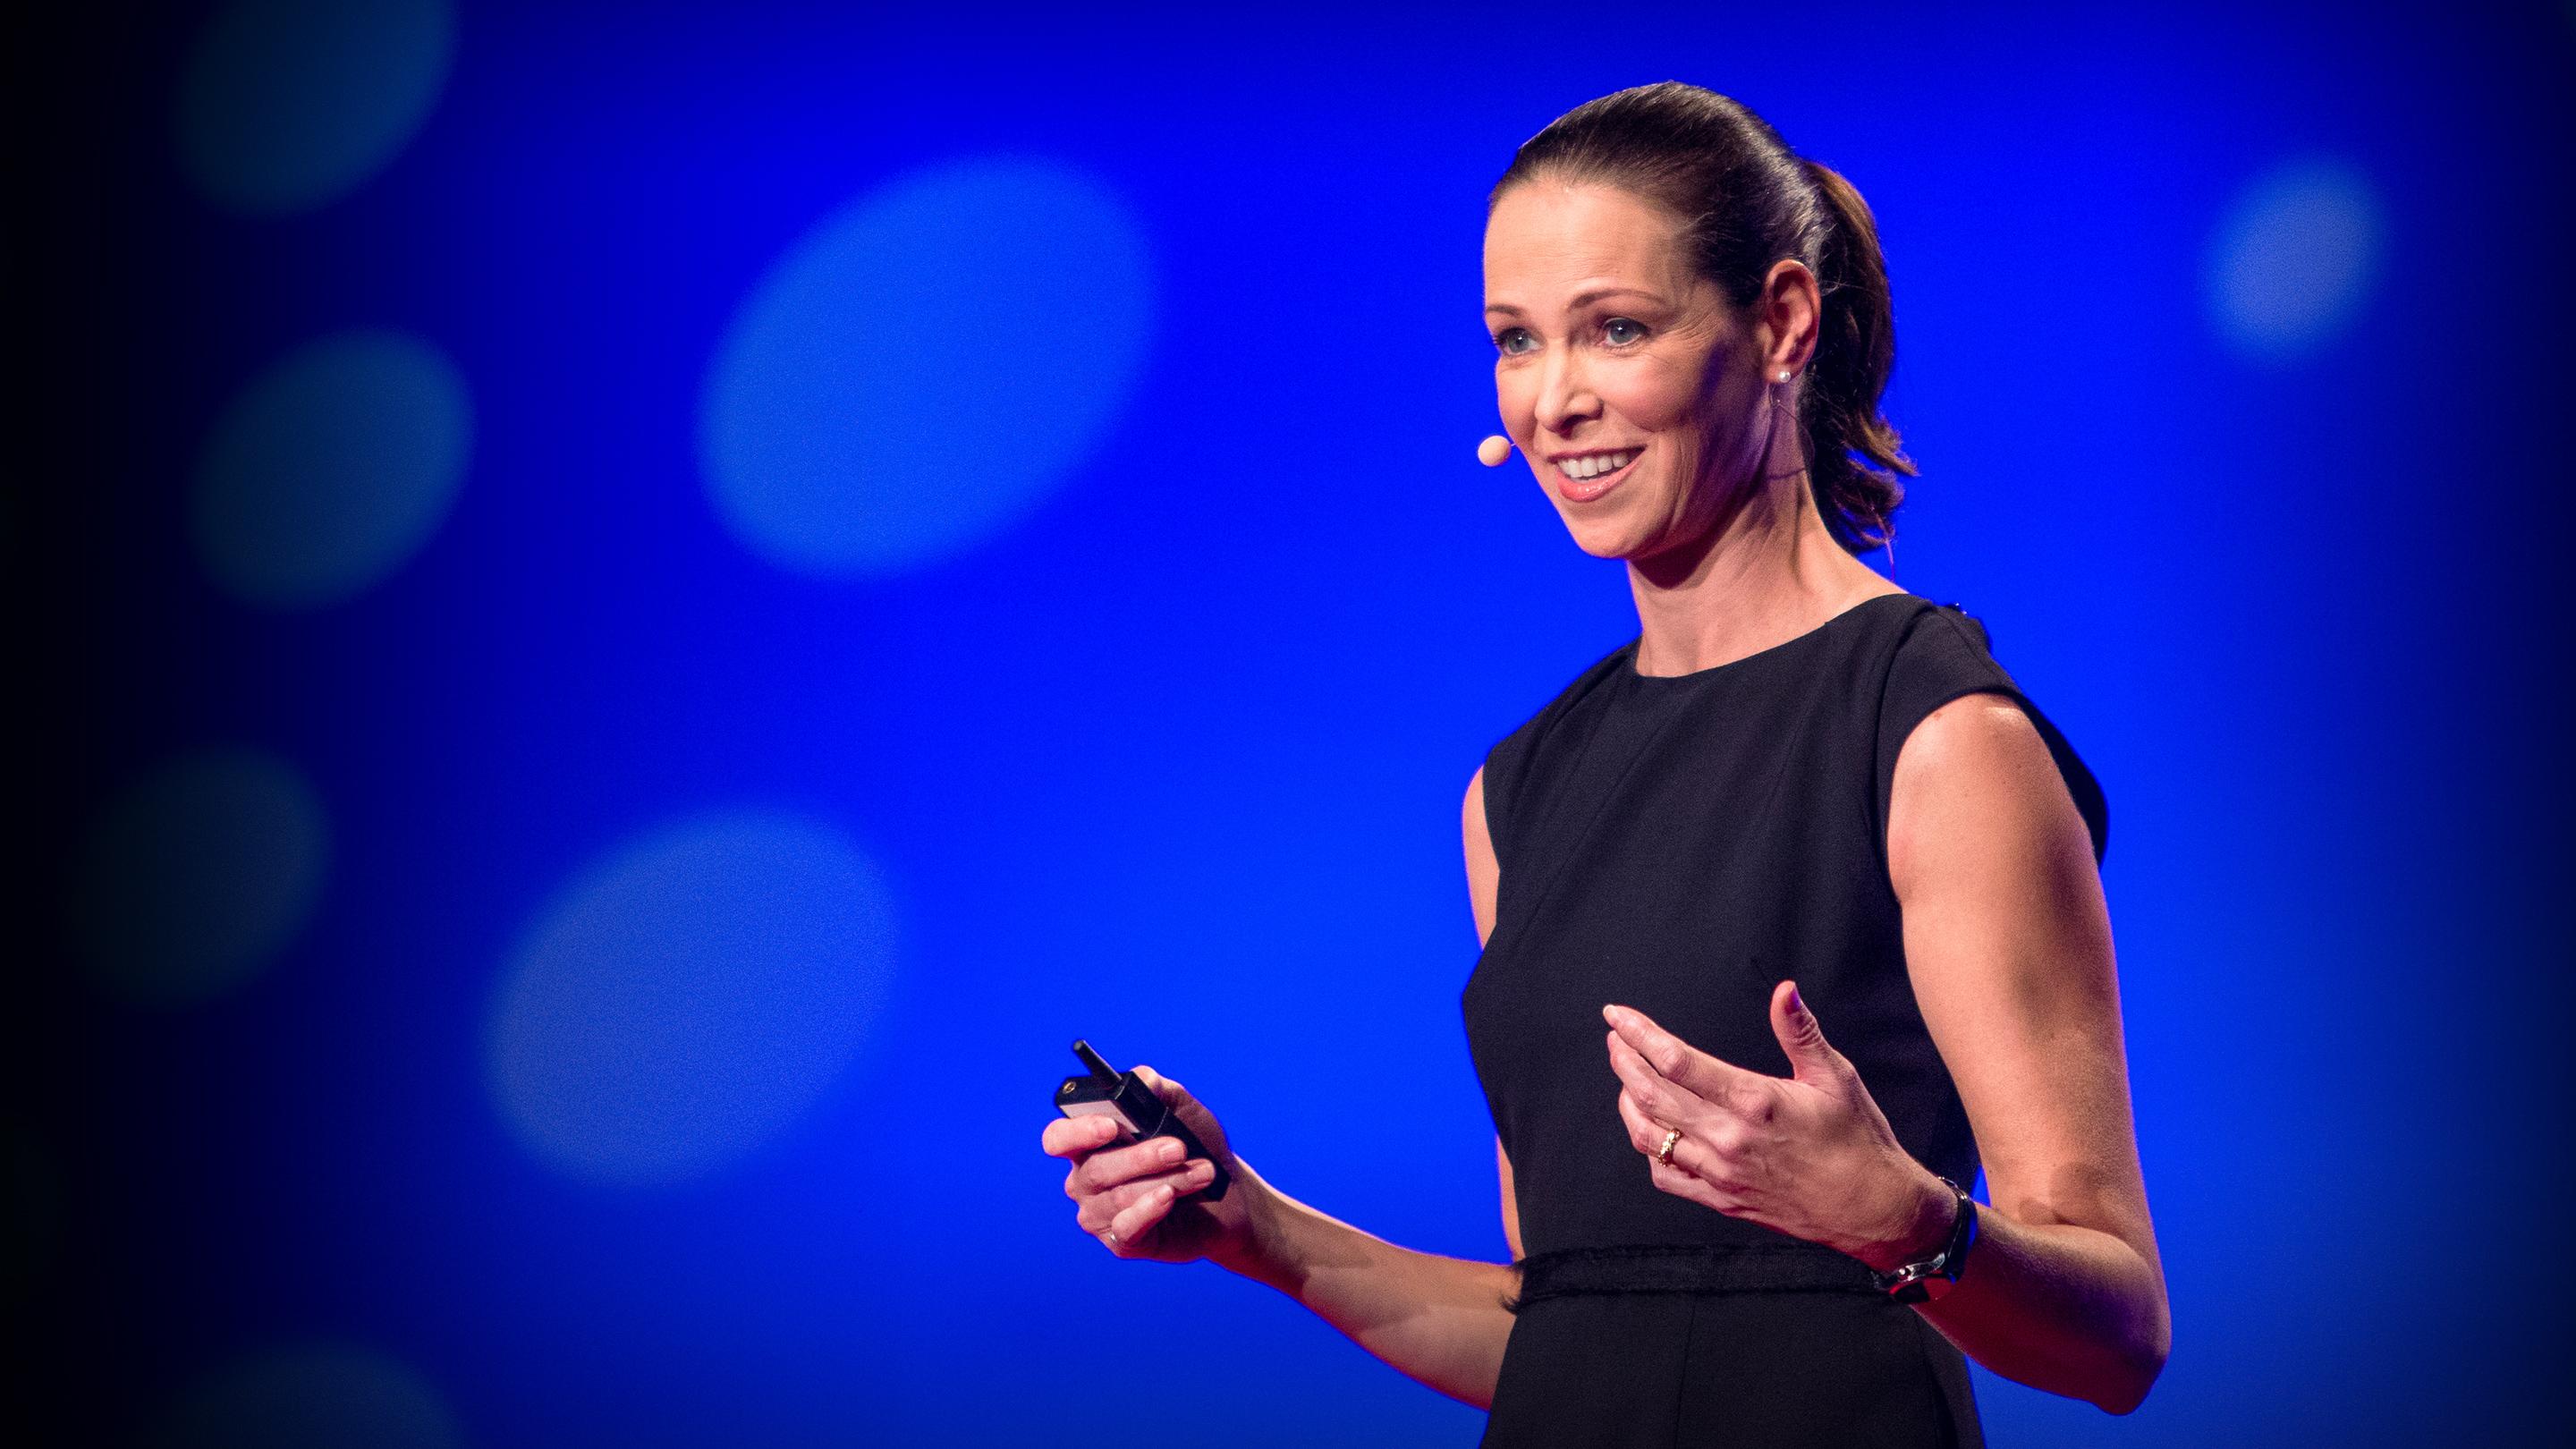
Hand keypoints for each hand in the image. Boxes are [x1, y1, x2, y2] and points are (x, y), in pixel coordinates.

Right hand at [1040, 1065, 1252, 1265]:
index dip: (1077, 1132)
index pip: (1058, 1138)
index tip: (1110, 1125)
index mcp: (1088, 1143)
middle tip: (1179, 1148)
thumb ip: (1159, 1089)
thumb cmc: (1196, 1145)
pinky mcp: (1121, 1241)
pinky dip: (1150, 1209)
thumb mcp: (1182, 1110)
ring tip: (1202, 1172)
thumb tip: (1142, 1079)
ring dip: (1166, 1180)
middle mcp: (1085, 1179)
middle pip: (1095, 1169)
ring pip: (1118, 1197)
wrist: (1227, 1193)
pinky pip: (1125, 1228)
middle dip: (1141, 1156)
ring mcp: (1100, 1213)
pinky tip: (1170, 1197)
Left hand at [1603, 981, 1951, 1271]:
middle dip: (1624, 1062)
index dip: (1640, 1034)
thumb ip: (1800, 1031)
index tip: (1618, 1016)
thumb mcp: (1835, 1076)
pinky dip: (1649, 1149)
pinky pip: (1667, 1176)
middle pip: (1653, 1096)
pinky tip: (1650, 1129)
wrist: (1874, 1209)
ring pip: (1651, 1137)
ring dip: (1629, 1103)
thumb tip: (1784, 989)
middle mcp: (1730, 1139)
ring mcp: (1722, 1174)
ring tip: (1624, 1078)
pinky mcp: (1723, 1200)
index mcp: (1754, 1101)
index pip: (1676, 1061)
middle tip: (1614, 1039)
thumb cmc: (1859, 1139)